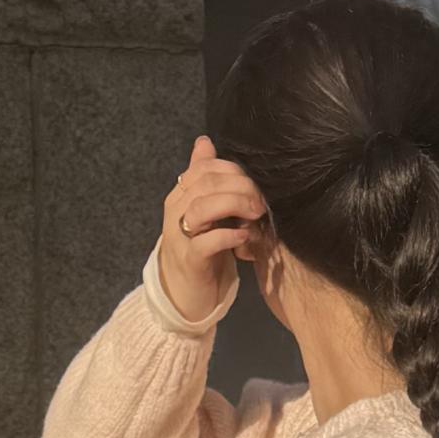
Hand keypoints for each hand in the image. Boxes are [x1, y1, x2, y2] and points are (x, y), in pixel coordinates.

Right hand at [160, 135, 266, 323]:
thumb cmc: (201, 251)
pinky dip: (227, 237)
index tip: (256, 184)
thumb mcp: (205, 212)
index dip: (234, 171)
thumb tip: (204, 141)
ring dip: (234, 206)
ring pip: (202, 208)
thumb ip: (206, 179)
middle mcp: (176, 211)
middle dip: (240, 187)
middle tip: (262, 200)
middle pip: (206, 184)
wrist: (185, 296)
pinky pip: (205, 243)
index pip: (205, 168)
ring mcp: (180, 237)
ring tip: (255, 214)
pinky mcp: (190, 262)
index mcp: (180, 195)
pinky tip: (244, 237)